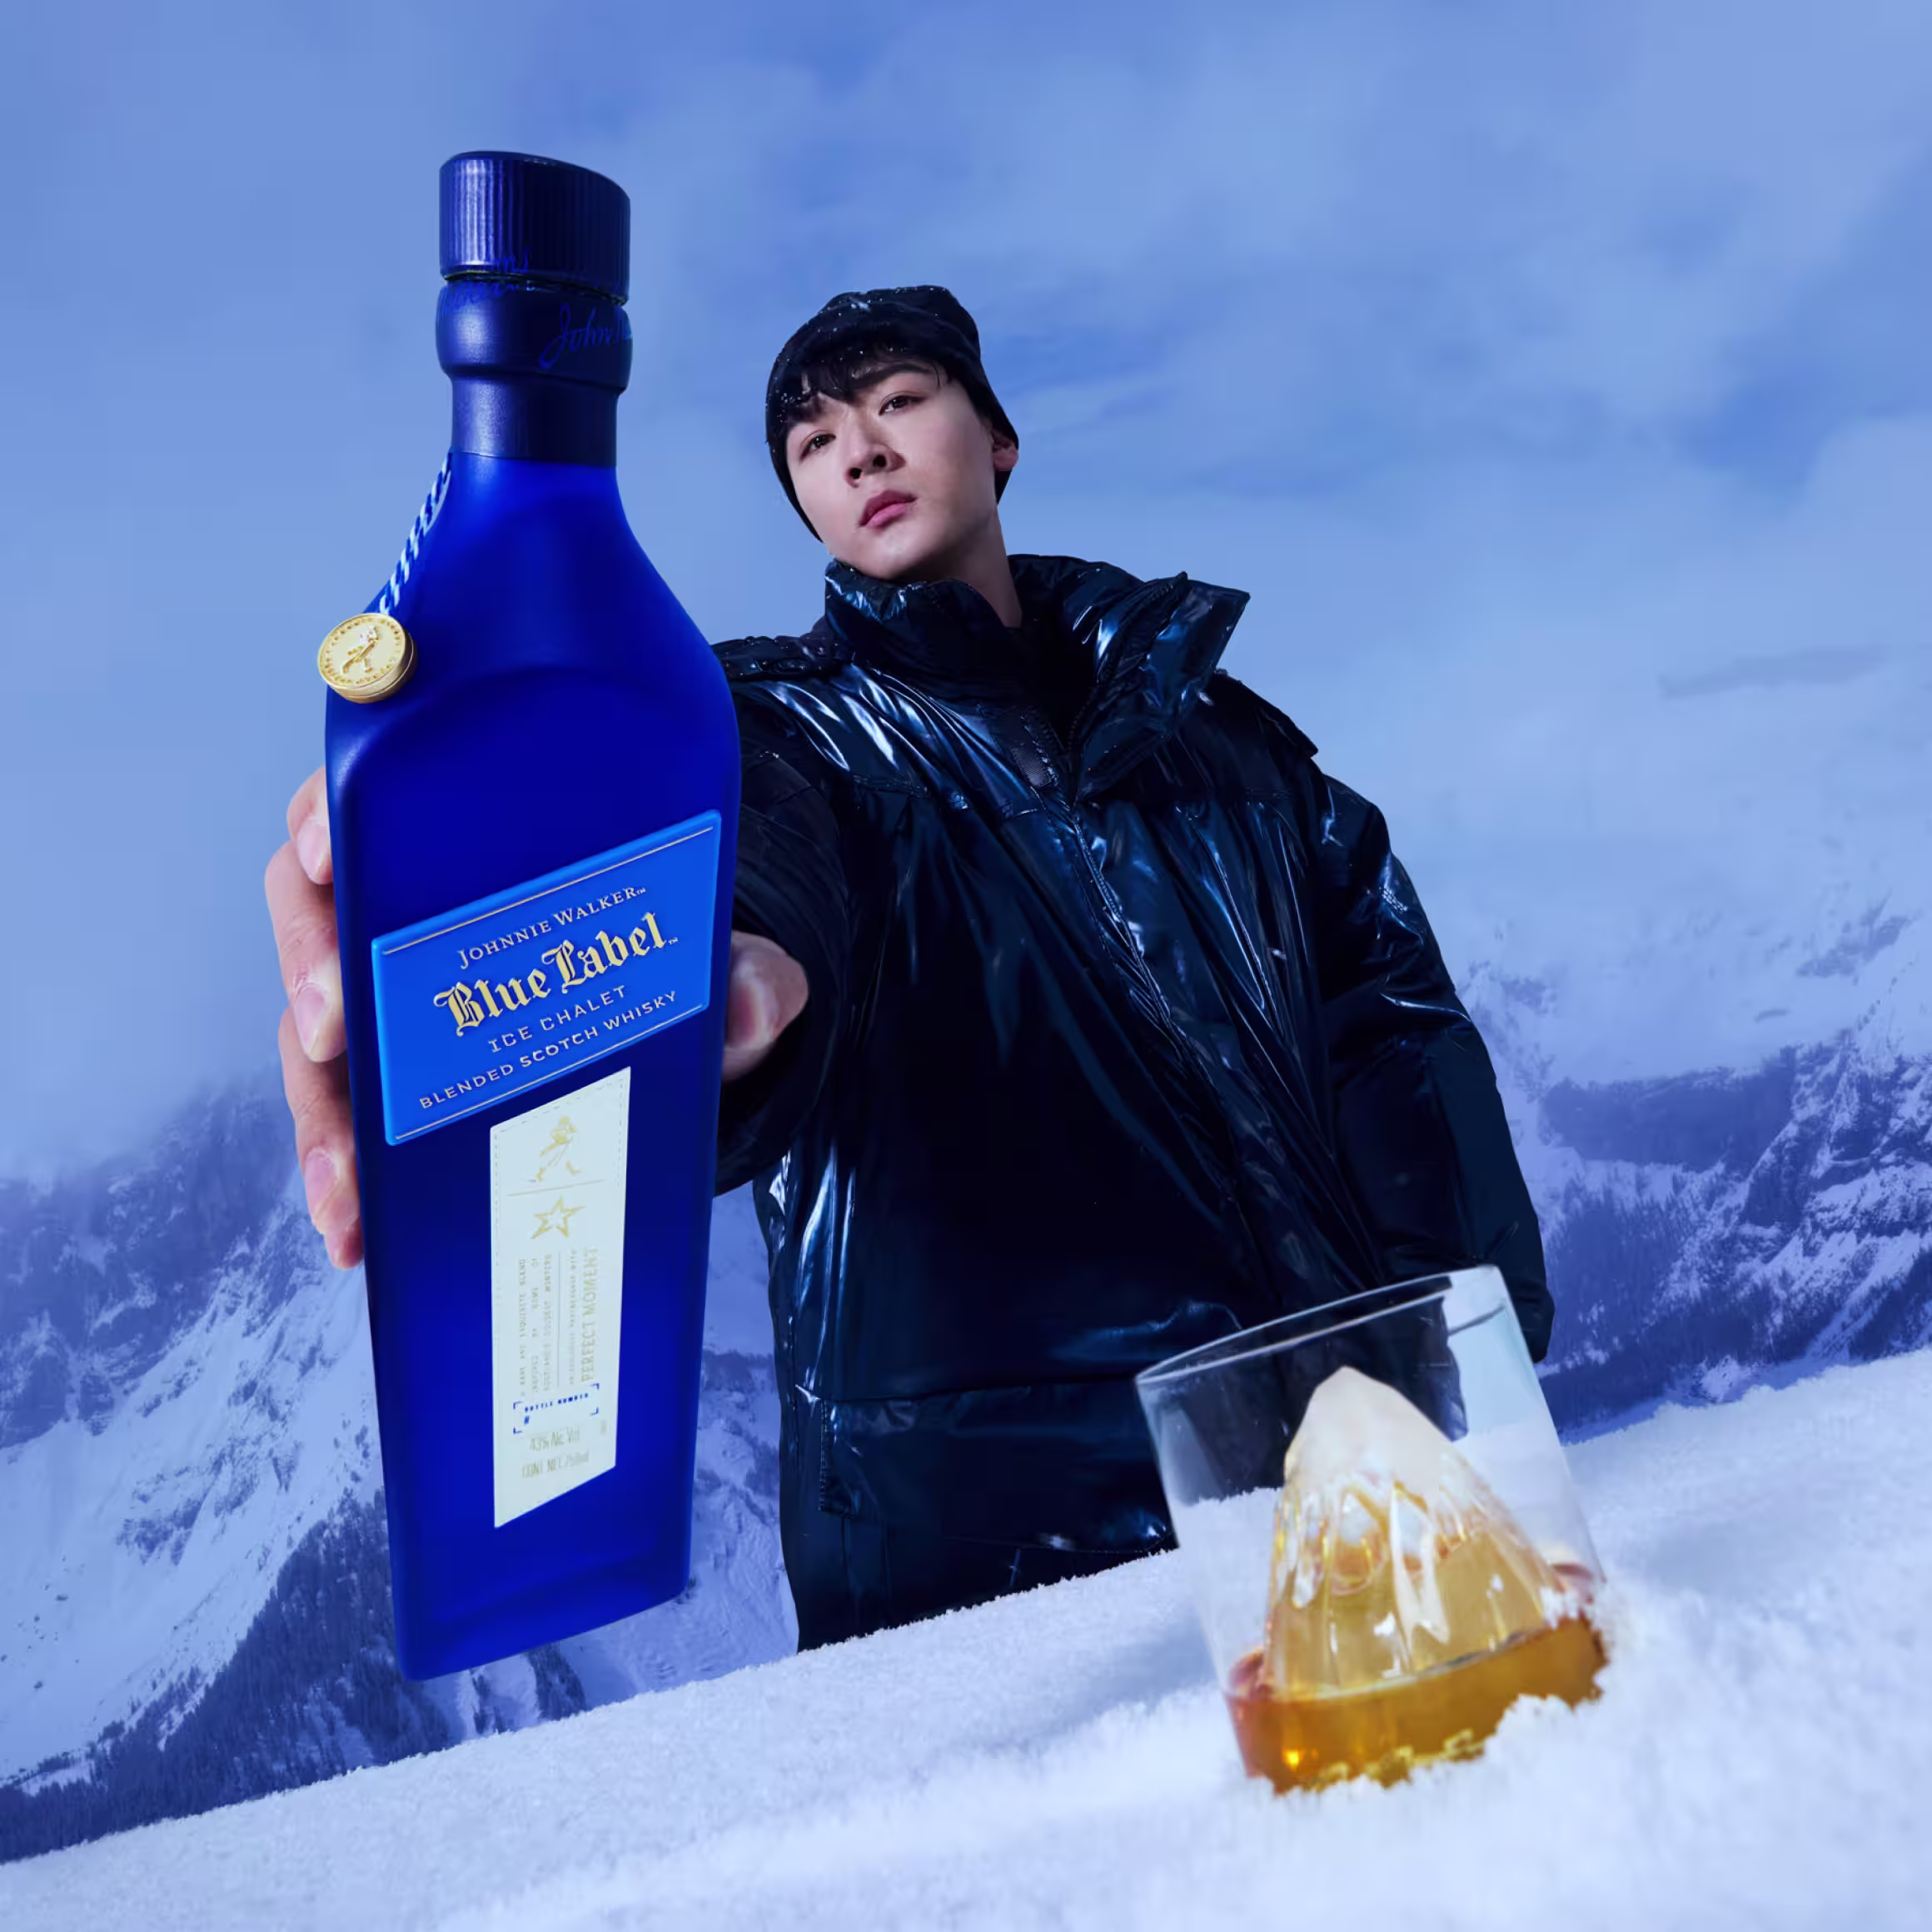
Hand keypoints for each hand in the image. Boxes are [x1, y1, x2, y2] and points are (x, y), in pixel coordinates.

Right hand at [267, 765, 811, 1270]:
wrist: (679, 1040)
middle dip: (308, 971)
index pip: (371, 798)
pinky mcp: (397, 1080)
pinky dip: (343, 1169)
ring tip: (344, 1177)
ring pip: (317, 1031)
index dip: (328, 819)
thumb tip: (753, 1001)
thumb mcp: (717, 957)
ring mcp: (392, 999)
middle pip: (317, 914)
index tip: (327, 855)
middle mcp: (408, 908)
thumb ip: (748, 972)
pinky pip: (349, 1114)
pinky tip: (355, 1226)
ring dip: (319, 1105)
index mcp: (467, 837)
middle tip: (330, 1028)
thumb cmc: (668, 959)